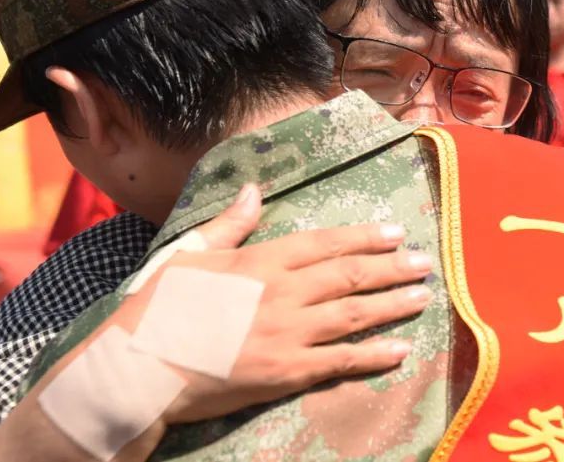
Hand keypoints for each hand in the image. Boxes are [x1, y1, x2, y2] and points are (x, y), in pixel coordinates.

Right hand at [103, 183, 434, 424]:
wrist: (138, 369)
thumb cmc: (157, 309)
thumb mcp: (189, 254)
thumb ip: (229, 224)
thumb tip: (253, 189)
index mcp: (261, 261)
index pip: (325, 243)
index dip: (364, 236)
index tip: (395, 232)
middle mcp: (284, 293)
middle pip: (350, 275)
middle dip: (392, 267)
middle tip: (425, 261)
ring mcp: (288, 334)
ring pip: (354, 315)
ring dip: (393, 304)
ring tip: (423, 296)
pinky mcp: (286, 374)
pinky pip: (341, 362)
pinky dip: (374, 355)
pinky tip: (400, 349)